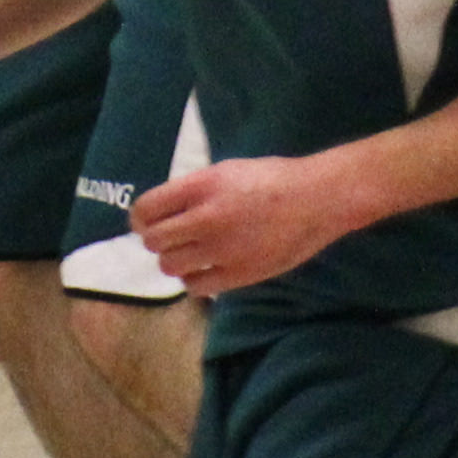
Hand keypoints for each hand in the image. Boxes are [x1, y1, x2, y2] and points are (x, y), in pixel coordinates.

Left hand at [129, 154, 368, 297]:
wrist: (317, 200)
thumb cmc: (274, 179)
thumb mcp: (227, 170)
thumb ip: (194, 190)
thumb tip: (165, 210)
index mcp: (202, 186)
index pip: (147, 208)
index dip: (139, 219)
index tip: (144, 223)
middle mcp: (206, 218)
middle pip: (154, 240)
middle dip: (156, 240)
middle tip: (169, 240)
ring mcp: (222, 249)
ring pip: (170, 266)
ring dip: (174, 261)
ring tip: (189, 256)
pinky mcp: (238, 274)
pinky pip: (196, 286)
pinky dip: (195, 280)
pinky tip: (206, 271)